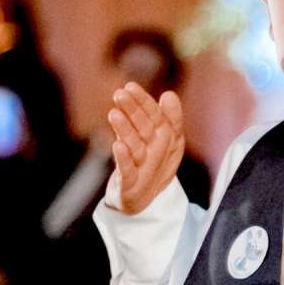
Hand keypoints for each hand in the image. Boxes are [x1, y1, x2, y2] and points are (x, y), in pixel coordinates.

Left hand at [106, 82, 185, 212]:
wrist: (143, 198)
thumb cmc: (154, 162)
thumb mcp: (167, 140)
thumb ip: (169, 117)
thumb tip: (169, 94)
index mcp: (166, 138)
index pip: (156, 117)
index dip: (144, 102)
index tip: (129, 86)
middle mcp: (157, 152)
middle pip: (146, 129)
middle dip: (134, 111)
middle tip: (120, 94)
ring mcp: (144, 168)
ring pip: (136, 147)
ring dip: (126, 130)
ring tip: (114, 113)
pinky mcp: (131, 184)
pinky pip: (128, 170)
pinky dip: (124, 159)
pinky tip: (117, 145)